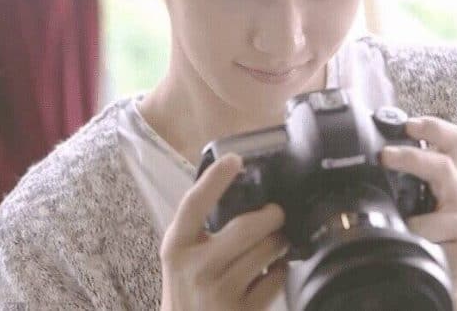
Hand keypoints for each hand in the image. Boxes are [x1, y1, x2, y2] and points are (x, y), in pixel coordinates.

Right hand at [160, 154, 288, 310]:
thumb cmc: (185, 289)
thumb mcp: (180, 256)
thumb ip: (198, 230)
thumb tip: (237, 191)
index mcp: (176, 246)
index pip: (194, 204)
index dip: (215, 179)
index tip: (235, 160)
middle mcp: (197, 267)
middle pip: (245, 227)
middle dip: (271, 215)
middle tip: (276, 212)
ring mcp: (221, 291)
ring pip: (267, 252)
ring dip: (279, 242)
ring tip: (276, 241)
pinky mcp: (244, 310)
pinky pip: (275, 279)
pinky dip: (280, 270)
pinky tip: (273, 269)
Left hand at [380, 116, 456, 293]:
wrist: (443, 269)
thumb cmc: (420, 228)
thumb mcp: (405, 200)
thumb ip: (389, 181)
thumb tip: (342, 161)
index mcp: (444, 174)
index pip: (450, 141)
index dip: (433, 128)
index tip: (408, 124)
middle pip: (444, 165)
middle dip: (412, 158)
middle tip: (385, 155)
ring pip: (445, 213)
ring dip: (416, 221)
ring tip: (398, 226)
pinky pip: (441, 245)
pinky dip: (422, 246)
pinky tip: (412, 249)